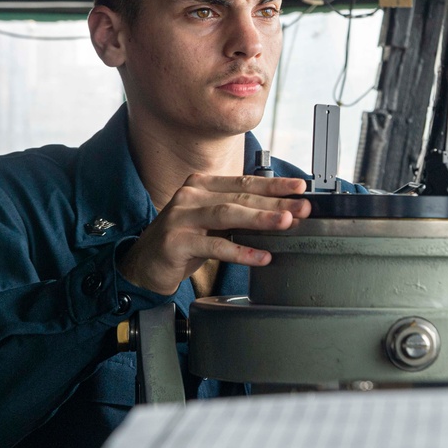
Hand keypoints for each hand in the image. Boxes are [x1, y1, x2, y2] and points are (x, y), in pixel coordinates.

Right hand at [118, 174, 309, 294]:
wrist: (144, 266)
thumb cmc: (183, 242)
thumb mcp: (211, 222)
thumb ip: (238, 213)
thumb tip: (281, 213)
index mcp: (202, 185)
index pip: (244, 182)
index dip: (274, 184)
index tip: (300, 188)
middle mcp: (190, 195)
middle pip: (240, 196)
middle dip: (276, 201)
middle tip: (303, 208)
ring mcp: (181, 217)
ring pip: (228, 214)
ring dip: (261, 218)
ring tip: (287, 223)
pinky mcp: (176, 241)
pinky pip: (215, 245)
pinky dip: (241, 251)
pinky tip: (261, 257)